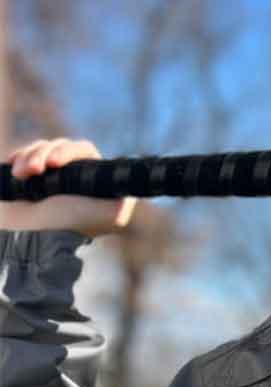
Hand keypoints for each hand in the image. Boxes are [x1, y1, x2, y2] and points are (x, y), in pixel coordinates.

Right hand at [0, 138, 138, 237]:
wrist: (31, 239)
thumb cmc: (70, 225)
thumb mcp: (113, 215)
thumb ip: (128, 197)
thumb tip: (138, 179)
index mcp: (93, 180)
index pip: (82, 150)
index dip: (67, 151)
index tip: (54, 163)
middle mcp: (74, 177)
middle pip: (59, 146)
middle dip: (44, 154)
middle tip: (35, 171)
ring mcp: (50, 177)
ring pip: (40, 148)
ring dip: (29, 158)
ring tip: (23, 175)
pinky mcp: (30, 178)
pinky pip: (24, 154)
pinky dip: (18, 158)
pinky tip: (16, 170)